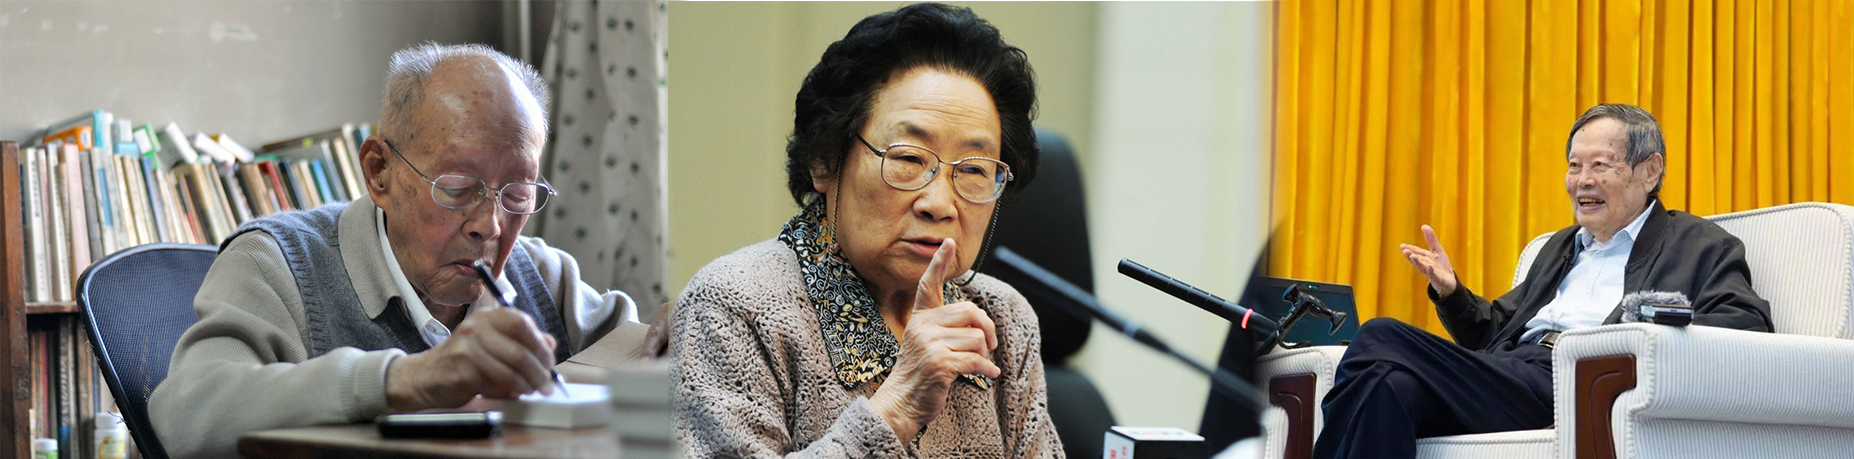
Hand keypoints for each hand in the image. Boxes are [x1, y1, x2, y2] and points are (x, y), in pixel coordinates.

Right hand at [385, 306, 558, 410]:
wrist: (424, 376)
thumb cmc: (462, 359)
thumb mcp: (491, 342)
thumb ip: (520, 341)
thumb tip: (550, 343)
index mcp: (486, 317)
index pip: (521, 322)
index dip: (539, 344)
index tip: (549, 361)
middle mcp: (475, 328)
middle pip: (519, 350)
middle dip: (539, 371)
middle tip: (546, 383)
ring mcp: (466, 349)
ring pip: (510, 370)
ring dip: (526, 385)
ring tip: (531, 391)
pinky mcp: (462, 372)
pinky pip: (495, 385)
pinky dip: (508, 392)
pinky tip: (511, 394)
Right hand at [868, 239, 1000, 443]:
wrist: (902, 403)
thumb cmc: (919, 374)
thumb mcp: (925, 343)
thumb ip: (944, 327)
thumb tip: (980, 322)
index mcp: (920, 319)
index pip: (928, 285)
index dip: (938, 263)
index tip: (948, 242)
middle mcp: (923, 327)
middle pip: (970, 312)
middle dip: (987, 328)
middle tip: (990, 343)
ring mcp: (930, 344)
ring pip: (976, 338)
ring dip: (984, 354)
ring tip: (976, 365)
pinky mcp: (940, 364)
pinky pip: (977, 360)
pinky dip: (987, 369)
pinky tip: (989, 375)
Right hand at [1400, 224, 1460, 296]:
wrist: (1449, 283)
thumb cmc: (1441, 267)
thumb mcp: (1437, 251)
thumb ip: (1431, 239)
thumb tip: (1424, 225)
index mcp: (1426, 259)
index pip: (1417, 253)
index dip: (1410, 249)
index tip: (1402, 246)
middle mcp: (1427, 265)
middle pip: (1419, 260)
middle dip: (1412, 255)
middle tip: (1405, 251)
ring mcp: (1432, 273)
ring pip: (1424, 267)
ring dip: (1418, 262)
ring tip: (1412, 257)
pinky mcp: (1438, 280)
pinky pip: (1434, 275)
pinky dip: (1431, 272)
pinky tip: (1430, 267)